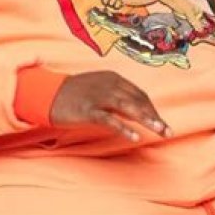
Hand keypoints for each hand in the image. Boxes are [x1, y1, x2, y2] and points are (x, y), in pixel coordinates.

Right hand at [50, 71, 171, 141]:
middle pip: (138, 100)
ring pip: (129, 108)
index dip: (151, 108)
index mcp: (113, 78)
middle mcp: (109, 84)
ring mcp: (99, 96)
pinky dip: (124, 128)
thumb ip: (116, 95)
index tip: (160, 121)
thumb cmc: (74, 93)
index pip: (139, 94)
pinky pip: (110, 120)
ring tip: (159, 131)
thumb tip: (136, 110)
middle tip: (167, 130)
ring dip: (146, 120)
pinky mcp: (88, 109)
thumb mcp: (98, 88)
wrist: (47, 93)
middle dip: (154, 115)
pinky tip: (134, 137)